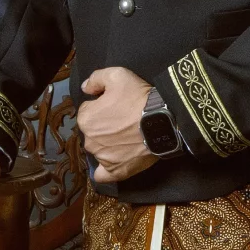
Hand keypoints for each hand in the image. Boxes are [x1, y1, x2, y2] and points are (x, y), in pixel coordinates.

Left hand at [77, 66, 157, 184]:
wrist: (163, 121)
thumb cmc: (139, 98)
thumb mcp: (117, 75)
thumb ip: (96, 78)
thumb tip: (85, 88)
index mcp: (86, 118)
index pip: (88, 111)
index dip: (102, 106)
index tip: (117, 105)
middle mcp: (90, 140)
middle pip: (93, 131)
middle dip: (104, 125)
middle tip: (124, 120)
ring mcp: (102, 158)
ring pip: (99, 149)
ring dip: (108, 144)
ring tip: (127, 137)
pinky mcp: (116, 171)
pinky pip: (102, 175)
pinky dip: (105, 170)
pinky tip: (113, 162)